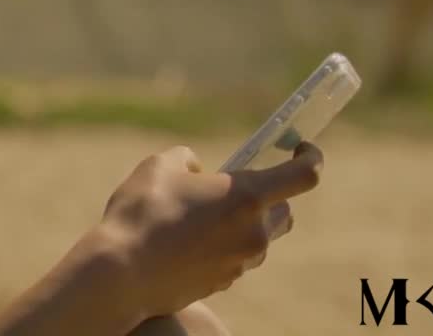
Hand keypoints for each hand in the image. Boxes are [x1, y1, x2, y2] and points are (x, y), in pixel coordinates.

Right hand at [97, 141, 322, 321]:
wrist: (120, 275)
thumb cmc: (140, 214)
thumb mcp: (157, 166)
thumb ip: (185, 159)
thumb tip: (196, 170)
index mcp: (245, 196)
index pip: (304, 175)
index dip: (311, 157)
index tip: (303, 148)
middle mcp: (253, 232)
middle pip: (285, 210)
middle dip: (269, 196)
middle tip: (234, 187)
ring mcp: (240, 262)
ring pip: (260, 238)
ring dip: (244, 224)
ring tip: (203, 216)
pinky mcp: (224, 283)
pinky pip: (236, 259)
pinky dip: (224, 247)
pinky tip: (187, 241)